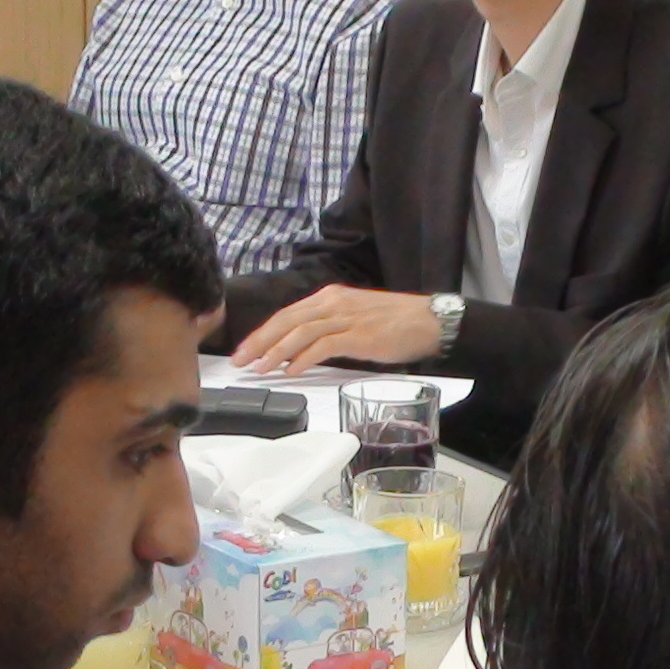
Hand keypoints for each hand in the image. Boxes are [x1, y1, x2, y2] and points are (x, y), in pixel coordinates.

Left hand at [230, 285, 441, 374]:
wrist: (428, 321)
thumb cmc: (395, 323)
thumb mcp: (354, 318)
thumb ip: (328, 329)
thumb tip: (301, 351)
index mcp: (330, 297)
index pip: (287, 314)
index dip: (263, 332)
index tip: (245, 350)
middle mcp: (333, 303)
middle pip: (286, 320)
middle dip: (259, 341)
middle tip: (240, 360)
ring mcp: (345, 318)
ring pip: (299, 332)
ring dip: (276, 352)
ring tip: (260, 369)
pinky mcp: (357, 336)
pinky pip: (322, 346)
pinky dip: (303, 359)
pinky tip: (292, 371)